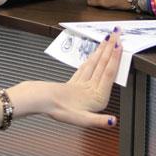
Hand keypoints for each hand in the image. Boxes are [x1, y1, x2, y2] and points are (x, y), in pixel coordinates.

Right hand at [0, 30, 121, 130]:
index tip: (118, 45)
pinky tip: (96, 53)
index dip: (114, 58)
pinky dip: (92, 59)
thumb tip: (112, 121)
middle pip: (104, 67)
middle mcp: (92, 93)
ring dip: (103, 52)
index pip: (108, 74)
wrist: (37, 103)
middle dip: (111, 50)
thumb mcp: (80, 119)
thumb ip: (97, 121)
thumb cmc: (56, 110)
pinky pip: (86, 68)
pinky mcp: (74, 85)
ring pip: (96, 65)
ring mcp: (84, 88)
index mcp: (96, 100)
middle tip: (117, 34)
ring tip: (110, 39)